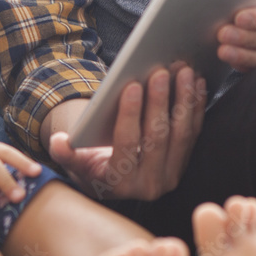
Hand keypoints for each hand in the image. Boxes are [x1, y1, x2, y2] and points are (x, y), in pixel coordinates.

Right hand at [49, 65, 206, 201]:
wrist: (112, 180)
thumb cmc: (90, 163)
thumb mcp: (75, 161)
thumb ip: (65, 153)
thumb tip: (58, 141)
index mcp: (119, 183)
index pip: (127, 144)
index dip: (130, 115)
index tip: (132, 85)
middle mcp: (149, 185)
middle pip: (157, 137)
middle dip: (160, 101)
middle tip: (160, 71)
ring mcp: (170, 175)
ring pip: (181, 134)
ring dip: (183, 100)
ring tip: (183, 71)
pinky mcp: (183, 162)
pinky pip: (193, 132)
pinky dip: (195, 106)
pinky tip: (197, 83)